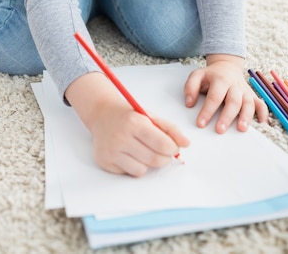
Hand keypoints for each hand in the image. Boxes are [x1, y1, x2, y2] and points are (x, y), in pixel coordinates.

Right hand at [66, 72, 188, 176]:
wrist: (101, 114)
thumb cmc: (129, 115)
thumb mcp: (150, 115)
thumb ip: (170, 128)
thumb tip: (186, 144)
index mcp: (134, 122)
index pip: (163, 145)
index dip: (172, 148)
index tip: (172, 147)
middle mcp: (121, 137)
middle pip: (155, 160)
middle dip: (164, 158)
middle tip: (162, 151)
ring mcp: (111, 151)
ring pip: (143, 170)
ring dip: (148, 163)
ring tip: (142, 150)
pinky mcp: (105, 162)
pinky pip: (130, 173)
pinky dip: (135, 166)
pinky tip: (129, 154)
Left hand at [184, 54, 268, 132]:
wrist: (227, 66)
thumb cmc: (211, 75)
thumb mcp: (197, 75)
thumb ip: (190, 87)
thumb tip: (189, 103)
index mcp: (220, 79)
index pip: (214, 96)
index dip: (207, 111)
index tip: (201, 124)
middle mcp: (234, 85)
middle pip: (233, 101)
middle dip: (226, 117)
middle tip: (219, 130)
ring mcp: (245, 91)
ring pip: (248, 104)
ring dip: (246, 116)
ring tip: (241, 129)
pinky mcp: (252, 96)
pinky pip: (261, 104)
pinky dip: (263, 114)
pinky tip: (262, 124)